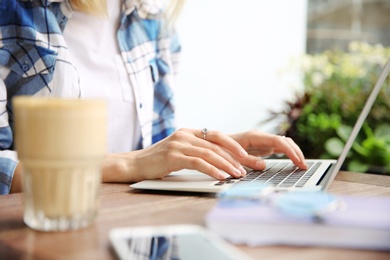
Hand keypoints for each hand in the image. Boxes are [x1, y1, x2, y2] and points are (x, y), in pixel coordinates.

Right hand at [102, 128, 248, 182]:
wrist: (135, 164)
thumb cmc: (158, 160)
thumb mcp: (179, 150)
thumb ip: (196, 150)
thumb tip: (219, 160)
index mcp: (189, 132)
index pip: (217, 135)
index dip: (233, 145)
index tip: (246, 155)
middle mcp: (185, 135)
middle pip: (216, 145)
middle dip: (234, 158)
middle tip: (246, 168)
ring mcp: (179, 144)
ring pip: (209, 153)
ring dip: (226, 165)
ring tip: (237, 175)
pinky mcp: (173, 156)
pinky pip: (198, 162)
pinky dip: (211, 170)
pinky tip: (220, 177)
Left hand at [229, 130, 307, 169]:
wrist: (216, 144)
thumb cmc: (223, 150)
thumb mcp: (233, 157)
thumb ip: (248, 161)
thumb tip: (264, 165)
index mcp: (255, 136)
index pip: (278, 141)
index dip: (290, 151)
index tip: (298, 160)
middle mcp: (261, 136)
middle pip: (285, 141)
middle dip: (296, 152)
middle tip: (304, 166)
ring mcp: (263, 141)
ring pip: (284, 144)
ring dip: (294, 153)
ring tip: (302, 165)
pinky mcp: (264, 146)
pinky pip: (280, 148)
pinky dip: (288, 154)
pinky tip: (294, 162)